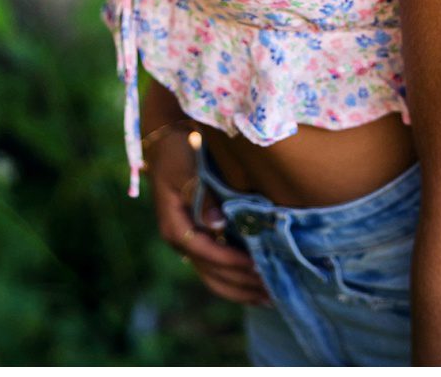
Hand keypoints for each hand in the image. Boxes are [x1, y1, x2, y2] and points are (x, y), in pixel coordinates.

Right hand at [146, 124, 272, 307]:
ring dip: (241, 291)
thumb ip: (201, 195)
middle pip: (211, 273)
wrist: (168, 142)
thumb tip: (216, 224)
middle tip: (272, 289)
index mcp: (174, 224)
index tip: (257, 264)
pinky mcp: (199, 241)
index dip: (230, 261)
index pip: (204, 252)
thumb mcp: (185, 167)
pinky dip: (237, 281)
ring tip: (270, 298)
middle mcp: (180, 240)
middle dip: (241, 284)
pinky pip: (216, 270)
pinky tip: (257, 287)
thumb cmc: (179, 151)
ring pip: (214, 278)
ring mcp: (189, 243)